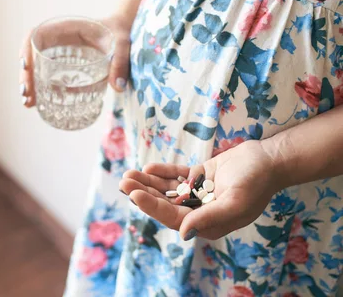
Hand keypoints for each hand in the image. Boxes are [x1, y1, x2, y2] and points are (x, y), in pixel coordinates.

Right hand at [18, 14, 132, 107]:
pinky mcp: (62, 64)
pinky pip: (44, 73)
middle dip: (25, 74)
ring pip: (35, 65)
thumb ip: (120, 62)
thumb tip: (118, 87)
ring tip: (28, 102)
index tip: (26, 66)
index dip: (27, 48)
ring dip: (28, 83)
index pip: (38, 33)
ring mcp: (57, 52)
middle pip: (31, 53)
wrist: (120, 33)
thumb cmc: (119, 33)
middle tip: (26, 94)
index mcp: (66, 28)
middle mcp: (57, 39)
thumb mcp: (121, 45)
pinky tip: (36, 102)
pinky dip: (38, 87)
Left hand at [118, 140, 283, 239]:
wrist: (270, 160)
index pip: (172, 216)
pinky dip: (163, 172)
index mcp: (208, 223)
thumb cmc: (256, 183)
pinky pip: (177, 175)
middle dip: (143, 192)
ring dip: (148, 182)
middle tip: (124, 181)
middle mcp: (200, 210)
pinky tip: (148, 167)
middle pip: (165, 203)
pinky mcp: (201, 176)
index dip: (151, 206)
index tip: (134, 194)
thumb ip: (208, 217)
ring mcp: (199, 192)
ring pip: (167, 189)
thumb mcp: (234, 202)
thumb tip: (183, 233)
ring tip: (128, 174)